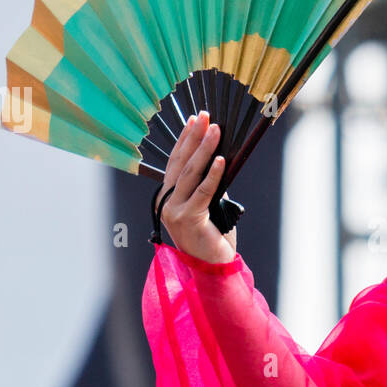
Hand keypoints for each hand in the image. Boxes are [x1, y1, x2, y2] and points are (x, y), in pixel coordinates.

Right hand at [156, 111, 237, 263]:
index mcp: (167, 197)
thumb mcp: (208, 206)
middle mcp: (166, 202)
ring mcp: (174, 211)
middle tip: (205, 116)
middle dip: (194, 137)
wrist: (212, 269)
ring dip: (204, 149)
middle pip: (180, 162)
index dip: (185, 139)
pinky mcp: (187, 220)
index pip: (175, 161)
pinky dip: (212, 175)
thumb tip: (219, 159)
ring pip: (190, 173)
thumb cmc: (212, 238)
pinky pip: (202, 192)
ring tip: (216, 130)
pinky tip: (220, 160)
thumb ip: (207, 185)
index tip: (195, 119)